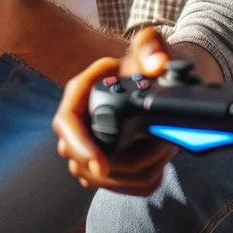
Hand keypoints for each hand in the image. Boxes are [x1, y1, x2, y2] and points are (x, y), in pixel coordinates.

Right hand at [52, 27, 178, 195]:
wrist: (155, 79)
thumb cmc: (146, 61)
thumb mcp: (149, 45)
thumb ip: (151, 46)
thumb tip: (158, 65)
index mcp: (80, 92)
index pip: (66, 125)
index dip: (80, 147)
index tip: (101, 164)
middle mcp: (78, 124)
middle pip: (84, 163)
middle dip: (124, 164)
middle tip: (160, 146)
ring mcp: (88, 148)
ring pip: (105, 180)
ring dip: (140, 170)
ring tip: (166, 145)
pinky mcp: (105, 167)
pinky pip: (122, 187)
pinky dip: (146, 178)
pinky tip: (161, 158)